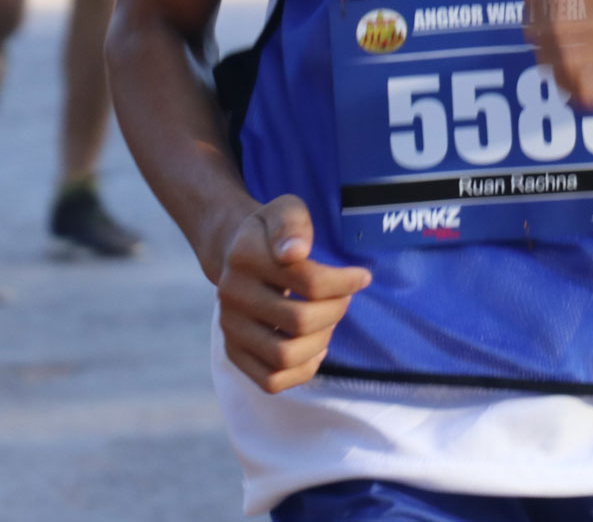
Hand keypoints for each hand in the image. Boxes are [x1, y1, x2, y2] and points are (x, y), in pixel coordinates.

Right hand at [215, 195, 371, 394]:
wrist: (235, 253)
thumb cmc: (271, 233)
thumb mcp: (285, 210)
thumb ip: (292, 224)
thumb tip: (295, 252)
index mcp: (245, 256)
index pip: (308, 281)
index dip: (344, 282)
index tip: (363, 276)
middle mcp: (231, 294)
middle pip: (300, 320)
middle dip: (335, 311)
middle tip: (344, 299)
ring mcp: (230, 327)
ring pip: (284, 356)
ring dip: (321, 341)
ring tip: (329, 321)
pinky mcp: (233, 352)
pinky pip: (271, 380)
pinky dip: (301, 371)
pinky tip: (316, 347)